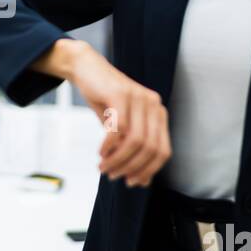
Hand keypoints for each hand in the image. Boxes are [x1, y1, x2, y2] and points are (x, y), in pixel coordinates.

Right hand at [35, 39, 170, 187]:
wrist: (87, 69)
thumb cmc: (105, 100)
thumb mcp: (122, 127)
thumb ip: (133, 149)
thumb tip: (142, 181)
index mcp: (158, 113)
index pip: (163, 151)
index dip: (149, 170)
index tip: (132, 182)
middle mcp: (153, 104)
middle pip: (150, 148)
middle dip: (131, 167)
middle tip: (114, 176)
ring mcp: (138, 97)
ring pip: (135, 141)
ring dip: (118, 159)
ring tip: (104, 167)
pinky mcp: (120, 94)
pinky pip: (119, 129)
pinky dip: (109, 146)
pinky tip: (100, 153)